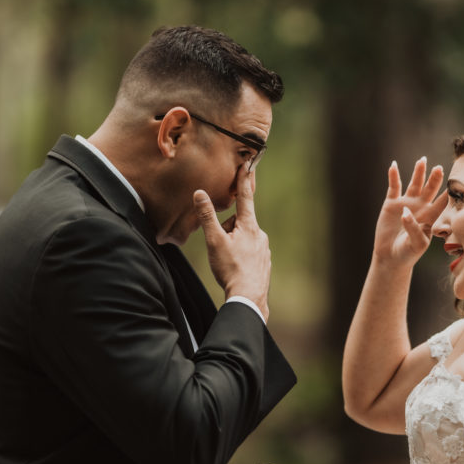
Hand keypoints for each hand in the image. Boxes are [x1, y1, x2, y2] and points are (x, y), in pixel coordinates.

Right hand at [194, 166, 269, 318]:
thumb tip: (199, 194)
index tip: (247, 166)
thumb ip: (207, 216)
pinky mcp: (264, 262)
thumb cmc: (230, 268)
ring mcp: (264, 249)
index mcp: (249, 226)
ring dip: (233, 243)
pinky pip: (249, 252)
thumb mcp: (215, 240)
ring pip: (243, 238)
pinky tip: (235, 268)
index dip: (243, 181)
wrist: (248, 297)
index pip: (245, 197)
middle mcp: (260, 235)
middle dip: (227, 228)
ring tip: (226, 261)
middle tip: (219, 246)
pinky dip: (240, 256)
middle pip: (239, 222)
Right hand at [372, 157, 446, 267]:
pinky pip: (394, 186)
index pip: (443, 201)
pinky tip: (393, 165)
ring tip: (422, 161)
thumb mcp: (415, 244)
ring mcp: (406, 203)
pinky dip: (393, 176)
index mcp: (431, 216)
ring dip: (418, 173)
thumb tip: (405, 212)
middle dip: (435, 178)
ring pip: (414, 184)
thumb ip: (413, 228)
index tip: (457, 183)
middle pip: (430, 188)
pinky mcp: (391, 203)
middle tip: (439, 168)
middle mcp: (420, 207)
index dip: (449, 192)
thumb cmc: (407, 253)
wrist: (390, 257)